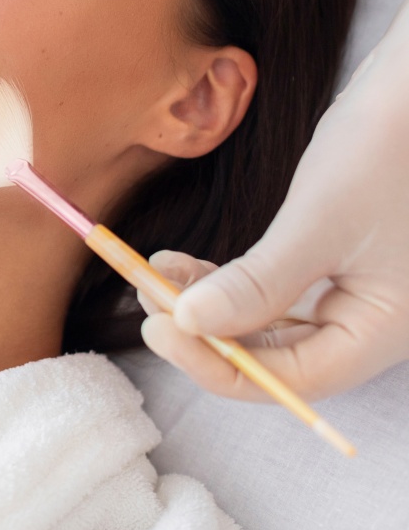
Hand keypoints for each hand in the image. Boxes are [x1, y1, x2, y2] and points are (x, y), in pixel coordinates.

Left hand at [139, 0, 408, 400]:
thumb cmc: (384, 150)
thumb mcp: (317, 224)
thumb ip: (258, 284)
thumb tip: (190, 326)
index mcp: (382, 330)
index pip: (292, 378)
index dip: (219, 364)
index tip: (158, 330)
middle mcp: (370, 321)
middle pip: (277, 354)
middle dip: (207, 330)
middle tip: (146, 299)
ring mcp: (353, 292)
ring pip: (268, 320)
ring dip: (210, 303)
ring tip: (155, 273)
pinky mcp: (332, 260)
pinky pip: (272, 289)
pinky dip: (228, 281)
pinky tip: (183, 264)